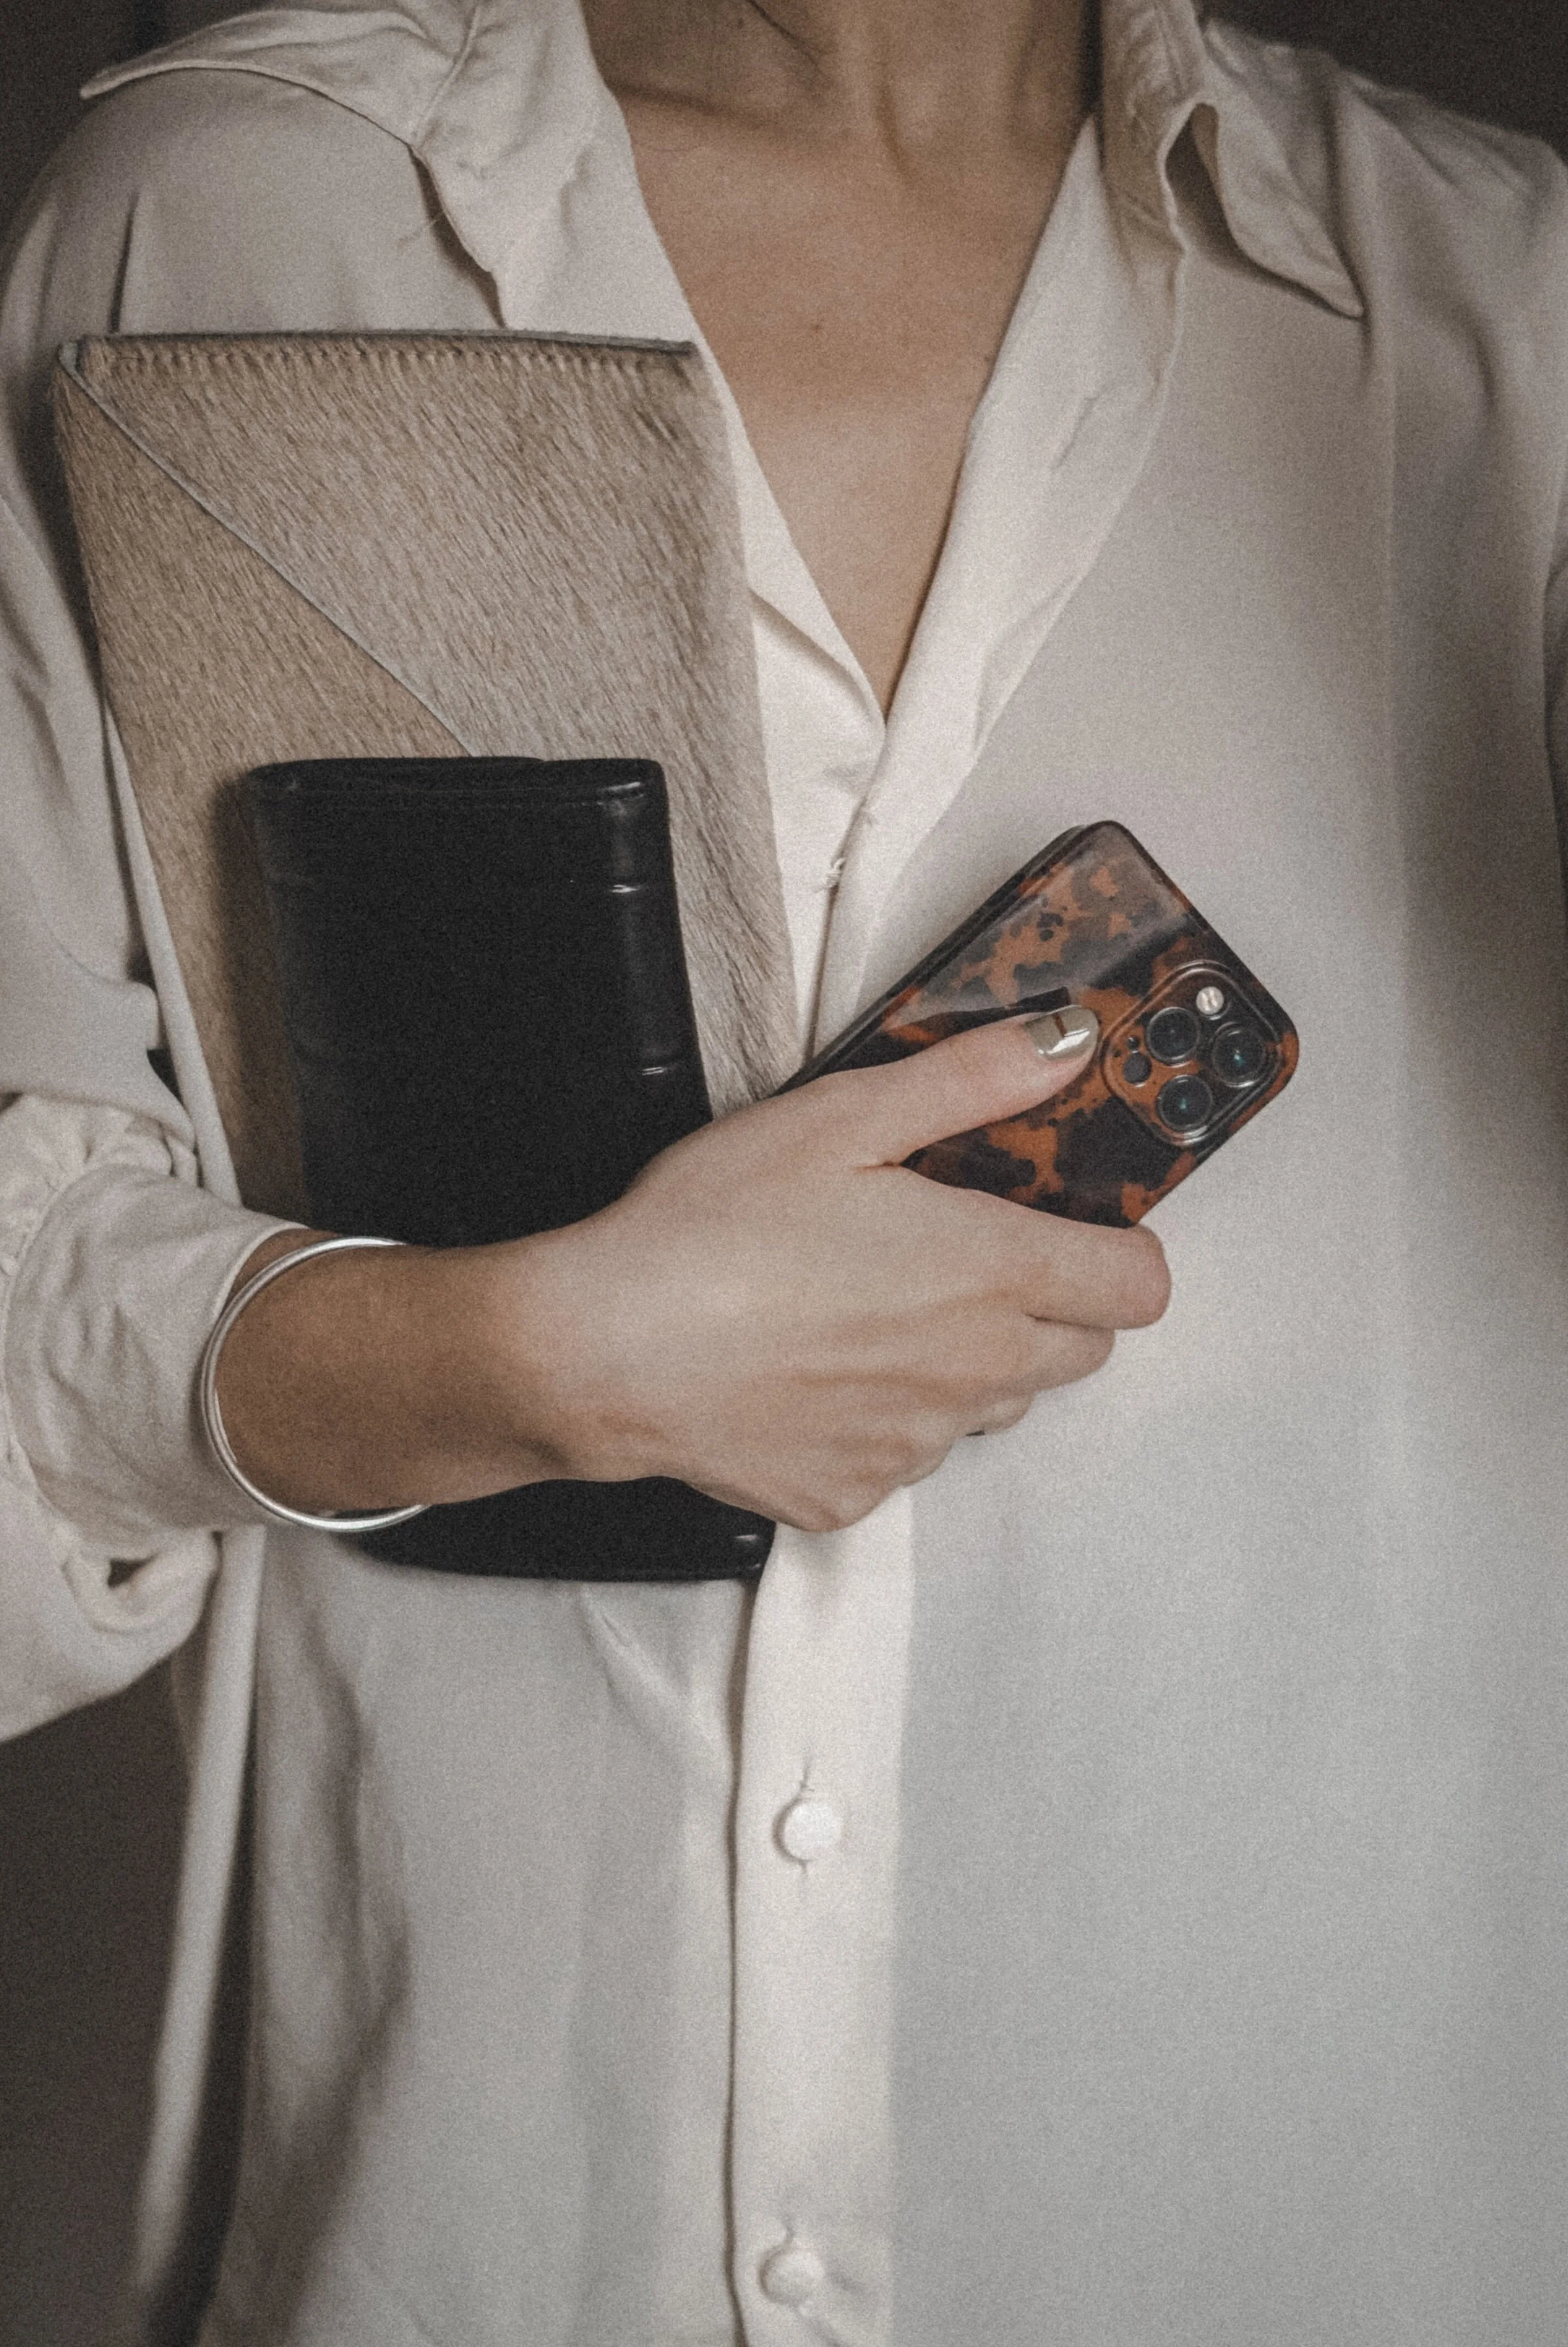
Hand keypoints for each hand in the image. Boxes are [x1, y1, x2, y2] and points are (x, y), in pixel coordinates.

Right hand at [501, 1013, 1169, 1529]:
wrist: (604, 1350)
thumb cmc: (711, 1229)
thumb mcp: (842, 1117)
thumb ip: (972, 1081)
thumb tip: (1068, 1044)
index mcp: (987, 1271)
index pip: (1136, 1286)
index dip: (1118, 1251)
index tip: (1072, 1227)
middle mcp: (972, 1372)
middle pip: (1079, 1352)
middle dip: (1045, 1306)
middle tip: (956, 1259)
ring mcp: (916, 1445)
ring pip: (991, 1407)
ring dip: (964, 1365)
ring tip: (867, 1313)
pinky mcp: (854, 1494)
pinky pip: (904, 1458)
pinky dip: (879, 1420)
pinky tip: (810, 1372)